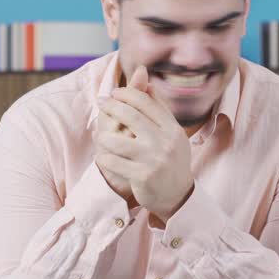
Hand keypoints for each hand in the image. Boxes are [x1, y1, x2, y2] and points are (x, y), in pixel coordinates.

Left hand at [95, 66, 194, 222]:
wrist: (177, 196)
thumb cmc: (171, 160)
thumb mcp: (172, 134)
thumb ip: (159, 109)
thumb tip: (146, 83)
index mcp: (172, 128)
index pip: (147, 102)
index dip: (127, 93)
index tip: (114, 92)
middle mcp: (164, 142)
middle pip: (131, 115)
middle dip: (112, 106)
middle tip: (102, 103)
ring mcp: (153, 159)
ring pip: (116, 140)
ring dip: (103, 136)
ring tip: (101, 136)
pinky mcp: (141, 176)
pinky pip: (112, 162)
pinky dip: (104, 158)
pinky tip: (103, 157)